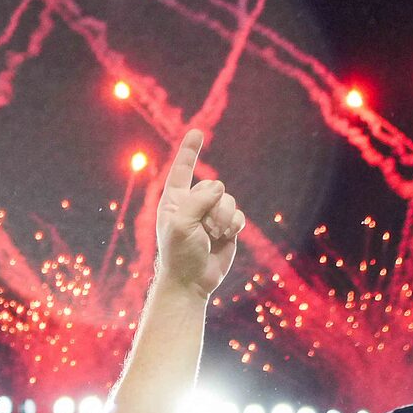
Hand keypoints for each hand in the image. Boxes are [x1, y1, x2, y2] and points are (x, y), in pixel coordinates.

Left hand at [152, 131, 246, 297]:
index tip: (196, 132)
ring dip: (224, 217)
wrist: (192, 281)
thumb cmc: (179, 253)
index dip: (189, 151)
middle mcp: (192, 204)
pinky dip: (234, 224)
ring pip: (228, 200)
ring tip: (214, 234)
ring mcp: (210, 215)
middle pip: (213, 187)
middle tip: (205, 228)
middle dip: (213, 206)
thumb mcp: (182, 224)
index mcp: (174, 200)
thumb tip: (218, 188)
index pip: (182, 170)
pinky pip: (238, 214)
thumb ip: (198, 200)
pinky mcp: (226, 227)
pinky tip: (226, 236)